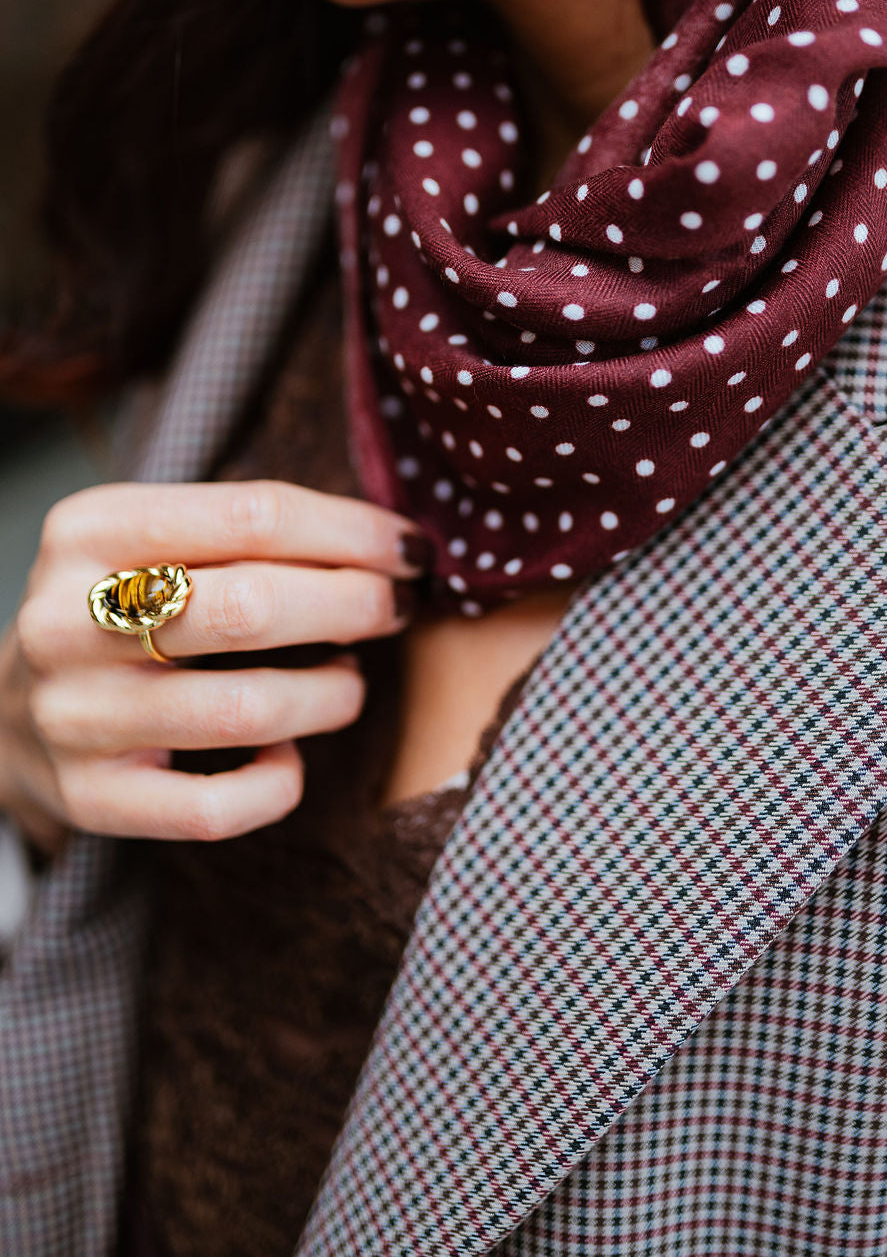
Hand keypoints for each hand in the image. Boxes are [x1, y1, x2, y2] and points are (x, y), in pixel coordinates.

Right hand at [0, 479, 429, 846]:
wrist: (6, 713)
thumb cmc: (120, 608)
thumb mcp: (150, 539)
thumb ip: (246, 529)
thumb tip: (392, 542)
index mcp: (91, 529)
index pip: (254, 514)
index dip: (354, 533)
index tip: (411, 549)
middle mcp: (69, 620)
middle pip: (254, 606)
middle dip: (357, 604)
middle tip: (397, 609)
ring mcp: (76, 715)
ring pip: (248, 710)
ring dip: (332, 694)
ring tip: (348, 679)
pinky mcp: (92, 798)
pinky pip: (218, 807)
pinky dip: (278, 781)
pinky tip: (286, 754)